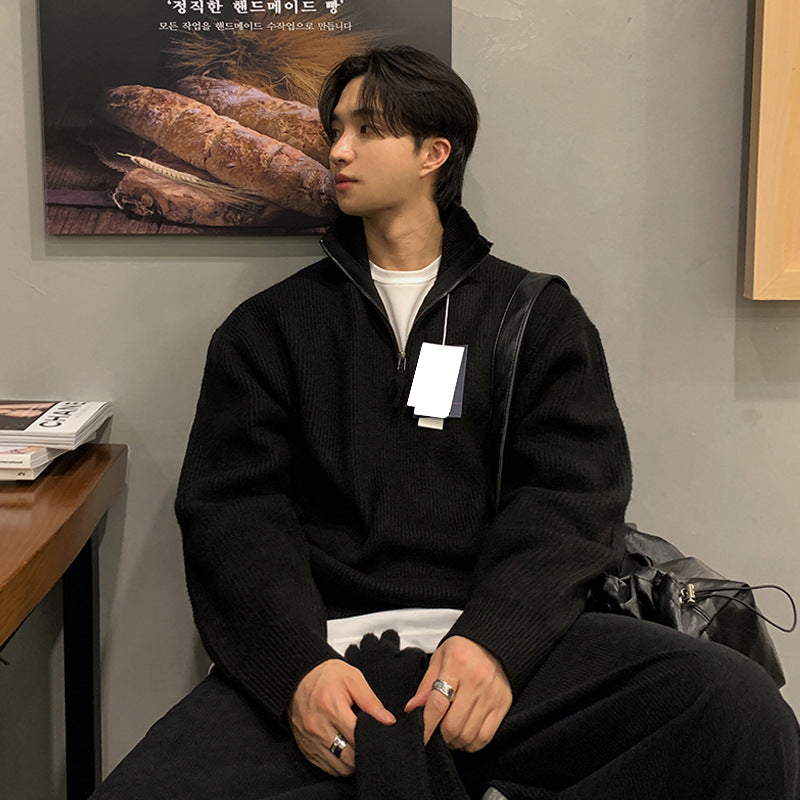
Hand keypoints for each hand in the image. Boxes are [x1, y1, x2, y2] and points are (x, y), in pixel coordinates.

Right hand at [288, 658, 395, 775]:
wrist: (298, 678)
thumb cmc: (328, 676)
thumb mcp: (352, 679)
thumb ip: (371, 701)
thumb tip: (388, 721)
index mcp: (331, 707)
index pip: (357, 737)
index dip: (372, 738)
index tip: (378, 733)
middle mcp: (318, 727)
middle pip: (349, 758)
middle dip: (363, 752)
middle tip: (368, 741)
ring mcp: (310, 741)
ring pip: (339, 767)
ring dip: (351, 761)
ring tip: (356, 745)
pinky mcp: (306, 749)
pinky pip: (327, 768)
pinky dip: (339, 763)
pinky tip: (343, 749)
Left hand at [405, 635, 511, 751]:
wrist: (493, 643)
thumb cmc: (462, 650)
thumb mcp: (439, 658)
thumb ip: (426, 685)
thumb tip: (412, 709)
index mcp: (456, 665)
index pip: (437, 705)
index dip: (426, 727)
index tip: (421, 739)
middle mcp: (476, 681)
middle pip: (453, 725)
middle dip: (440, 736)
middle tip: (436, 733)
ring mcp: (491, 694)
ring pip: (468, 735)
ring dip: (455, 742)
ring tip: (450, 735)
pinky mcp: (503, 704)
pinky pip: (486, 736)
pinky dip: (472, 743)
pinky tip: (465, 736)